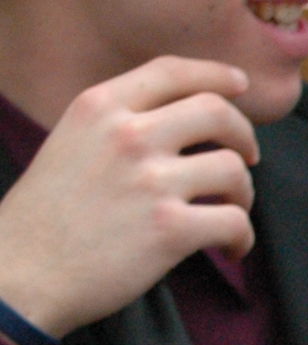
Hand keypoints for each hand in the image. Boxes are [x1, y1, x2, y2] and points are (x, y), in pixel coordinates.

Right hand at [0, 57, 259, 339]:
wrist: (21, 273)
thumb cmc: (46, 216)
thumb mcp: (69, 143)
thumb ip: (117, 125)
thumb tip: (179, 121)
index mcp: (98, 107)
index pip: (170, 71)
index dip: (214, 74)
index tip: (239, 85)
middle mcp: (127, 135)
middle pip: (217, 112)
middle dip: (243, 135)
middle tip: (248, 159)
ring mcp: (151, 181)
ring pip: (233, 169)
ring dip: (243, 195)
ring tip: (229, 212)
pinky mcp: (171, 228)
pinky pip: (236, 222)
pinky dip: (241, 239)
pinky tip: (228, 250)